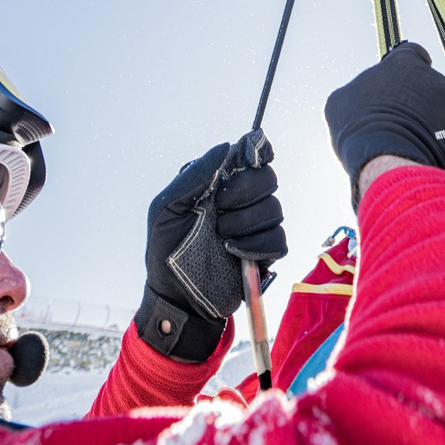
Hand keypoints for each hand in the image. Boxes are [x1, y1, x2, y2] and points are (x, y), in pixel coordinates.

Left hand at [134, 134, 286, 363]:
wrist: (177, 297)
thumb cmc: (165, 250)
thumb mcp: (166, 208)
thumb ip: (194, 176)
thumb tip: (225, 147)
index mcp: (217, 184)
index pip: (250, 155)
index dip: (258, 152)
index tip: (253, 159)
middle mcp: (240, 201)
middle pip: (268, 178)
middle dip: (245, 192)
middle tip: (220, 208)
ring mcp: (254, 227)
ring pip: (275, 209)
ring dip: (246, 223)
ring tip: (221, 237)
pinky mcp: (264, 253)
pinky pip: (279, 240)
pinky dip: (257, 245)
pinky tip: (233, 251)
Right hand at [325, 41, 444, 204]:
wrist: (387, 161)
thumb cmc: (360, 126)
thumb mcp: (342, 101)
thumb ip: (357, 90)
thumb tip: (360, 96)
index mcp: (404, 63)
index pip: (412, 52)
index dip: (403, 67)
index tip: (396, 79)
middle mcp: (432, 79)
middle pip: (424, 83)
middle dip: (412, 97)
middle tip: (393, 115)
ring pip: (435, 109)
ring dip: (422, 119)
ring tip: (401, 139)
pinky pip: (443, 133)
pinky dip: (431, 140)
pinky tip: (412, 151)